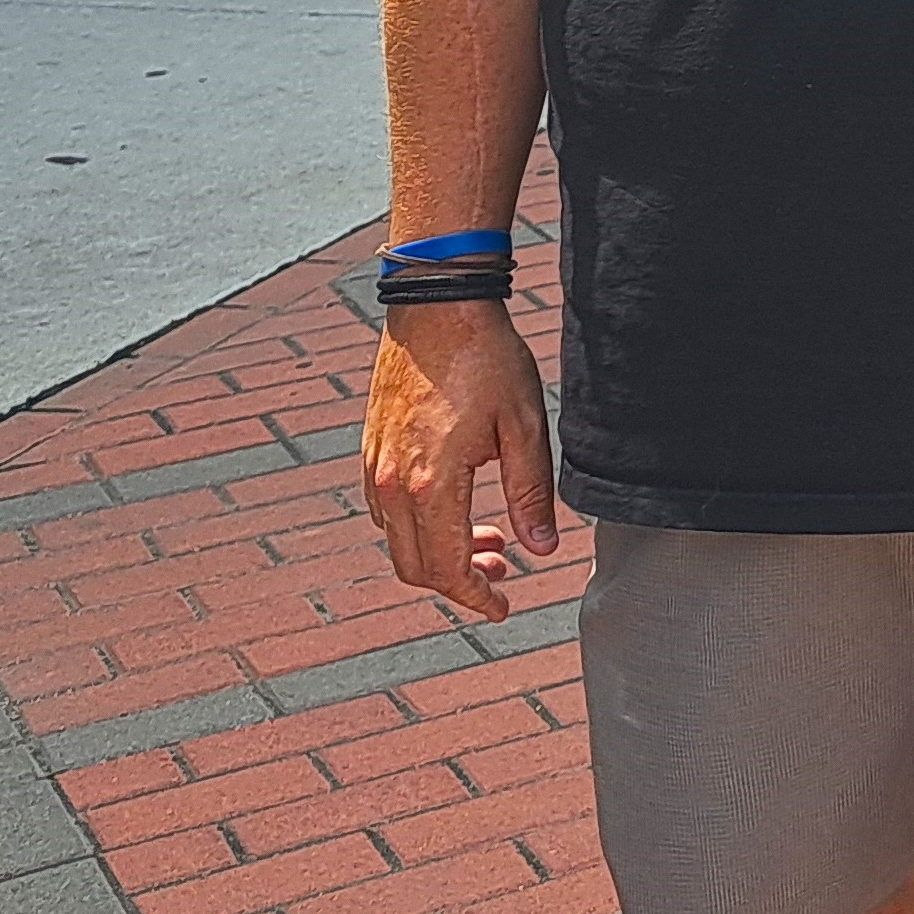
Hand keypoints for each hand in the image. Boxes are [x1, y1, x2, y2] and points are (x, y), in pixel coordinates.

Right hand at [361, 302, 560, 618]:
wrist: (438, 306)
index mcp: (431, 486)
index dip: (476, 597)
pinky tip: (455, 510)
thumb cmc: (487, 360)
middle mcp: (392, 485)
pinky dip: (418, 528)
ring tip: (490, 540)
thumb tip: (542, 549)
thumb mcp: (525, 428)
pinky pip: (386, 512)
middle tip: (503, 573)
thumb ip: (532, 494)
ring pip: (399, 542)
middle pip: (416, 567)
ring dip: (439, 555)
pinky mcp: (371, 450)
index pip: (447, 570)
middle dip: (459, 582)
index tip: (502, 607)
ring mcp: (375, 468)